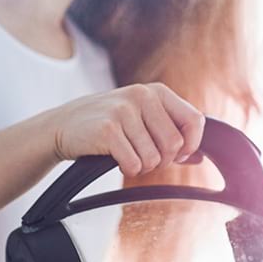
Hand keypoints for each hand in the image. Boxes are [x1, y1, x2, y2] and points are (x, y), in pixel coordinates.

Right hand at [48, 83, 204, 177]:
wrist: (63, 125)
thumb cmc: (107, 124)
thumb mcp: (140, 118)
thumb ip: (170, 133)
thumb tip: (199, 157)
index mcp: (156, 91)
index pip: (194, 120)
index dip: (191, 144)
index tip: (178, 155)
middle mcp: (142, 96)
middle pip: (174, 144)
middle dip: (162, 160)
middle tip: (144, 157)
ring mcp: (124, 111)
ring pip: (154, 158)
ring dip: (142, 166)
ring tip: (126, 156)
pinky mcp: (108, 129)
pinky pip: (133, 164)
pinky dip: (127, 169)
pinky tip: (116, 160)